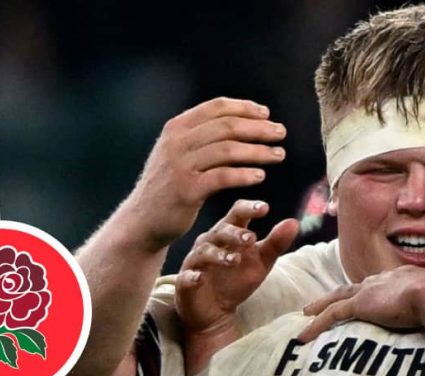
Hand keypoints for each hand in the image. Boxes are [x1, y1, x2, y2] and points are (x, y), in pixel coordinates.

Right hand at [125, 98, 286, 249]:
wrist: (143, 219)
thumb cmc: (169, 186)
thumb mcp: (177, 153)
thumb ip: (200, 136)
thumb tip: (238, 120)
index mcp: (177, 127)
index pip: (217, 107)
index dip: (245, 108)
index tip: (267, 115)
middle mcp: (177, 142)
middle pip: (227, 127)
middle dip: (258, 128)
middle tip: (281, 133)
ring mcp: (180, 166)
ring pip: (228, 150)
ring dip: (258, 151)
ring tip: (278, 155)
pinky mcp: (187, 190)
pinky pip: (223, 177)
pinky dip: (244, 175)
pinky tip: (259, 176)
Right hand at [175, 199, 299, 334]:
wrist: (215, 311)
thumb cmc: (236, 280)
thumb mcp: (261, 262)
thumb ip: (276, 243)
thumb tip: (294, 222)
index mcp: (228, 234)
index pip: (237, 213)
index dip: (248, 208)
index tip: (264, 208)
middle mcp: (210, 243)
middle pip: (220, 230)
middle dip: (235, 233)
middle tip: (251, 238)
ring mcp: (196, 262)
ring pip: (205, 252)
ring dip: (219, 255)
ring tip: (235, 260)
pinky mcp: (185, 282)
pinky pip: (187, 277)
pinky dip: (192, 277)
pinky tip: (199, 278)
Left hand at [298, 266, 424, 341]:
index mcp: (404, 278)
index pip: (380, 284)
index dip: (368, 291)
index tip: (361, 296)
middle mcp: (384, 279)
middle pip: (354, 287)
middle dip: (337, 294)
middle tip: (322, 301)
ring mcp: (371, 291)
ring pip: (336, 298)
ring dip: (320, 306)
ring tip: (305, 314)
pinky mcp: (360, 304)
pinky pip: (331, 316)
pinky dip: (315, 326)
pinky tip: (303, 336)